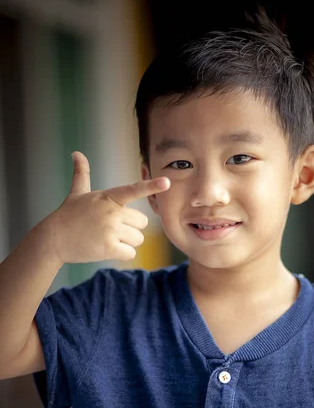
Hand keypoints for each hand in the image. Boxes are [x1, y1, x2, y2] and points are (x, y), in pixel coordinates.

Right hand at [47, 151, 169, 263]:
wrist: (53, 239)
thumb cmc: (67, 215)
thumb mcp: (76, 193)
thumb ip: (81, 174)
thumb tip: (76, 153)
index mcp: (108, 197)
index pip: (133, 190)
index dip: (151, 185)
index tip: (167, 181)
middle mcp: (112, 212)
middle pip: (142, 222)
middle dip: (131, 228)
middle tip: (111, 229)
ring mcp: (111, 230)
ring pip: (138, 239)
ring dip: (126, 242)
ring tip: (107, 239)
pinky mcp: (109, 248)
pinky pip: (130, 253)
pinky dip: (122, 254)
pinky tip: (107, 249)